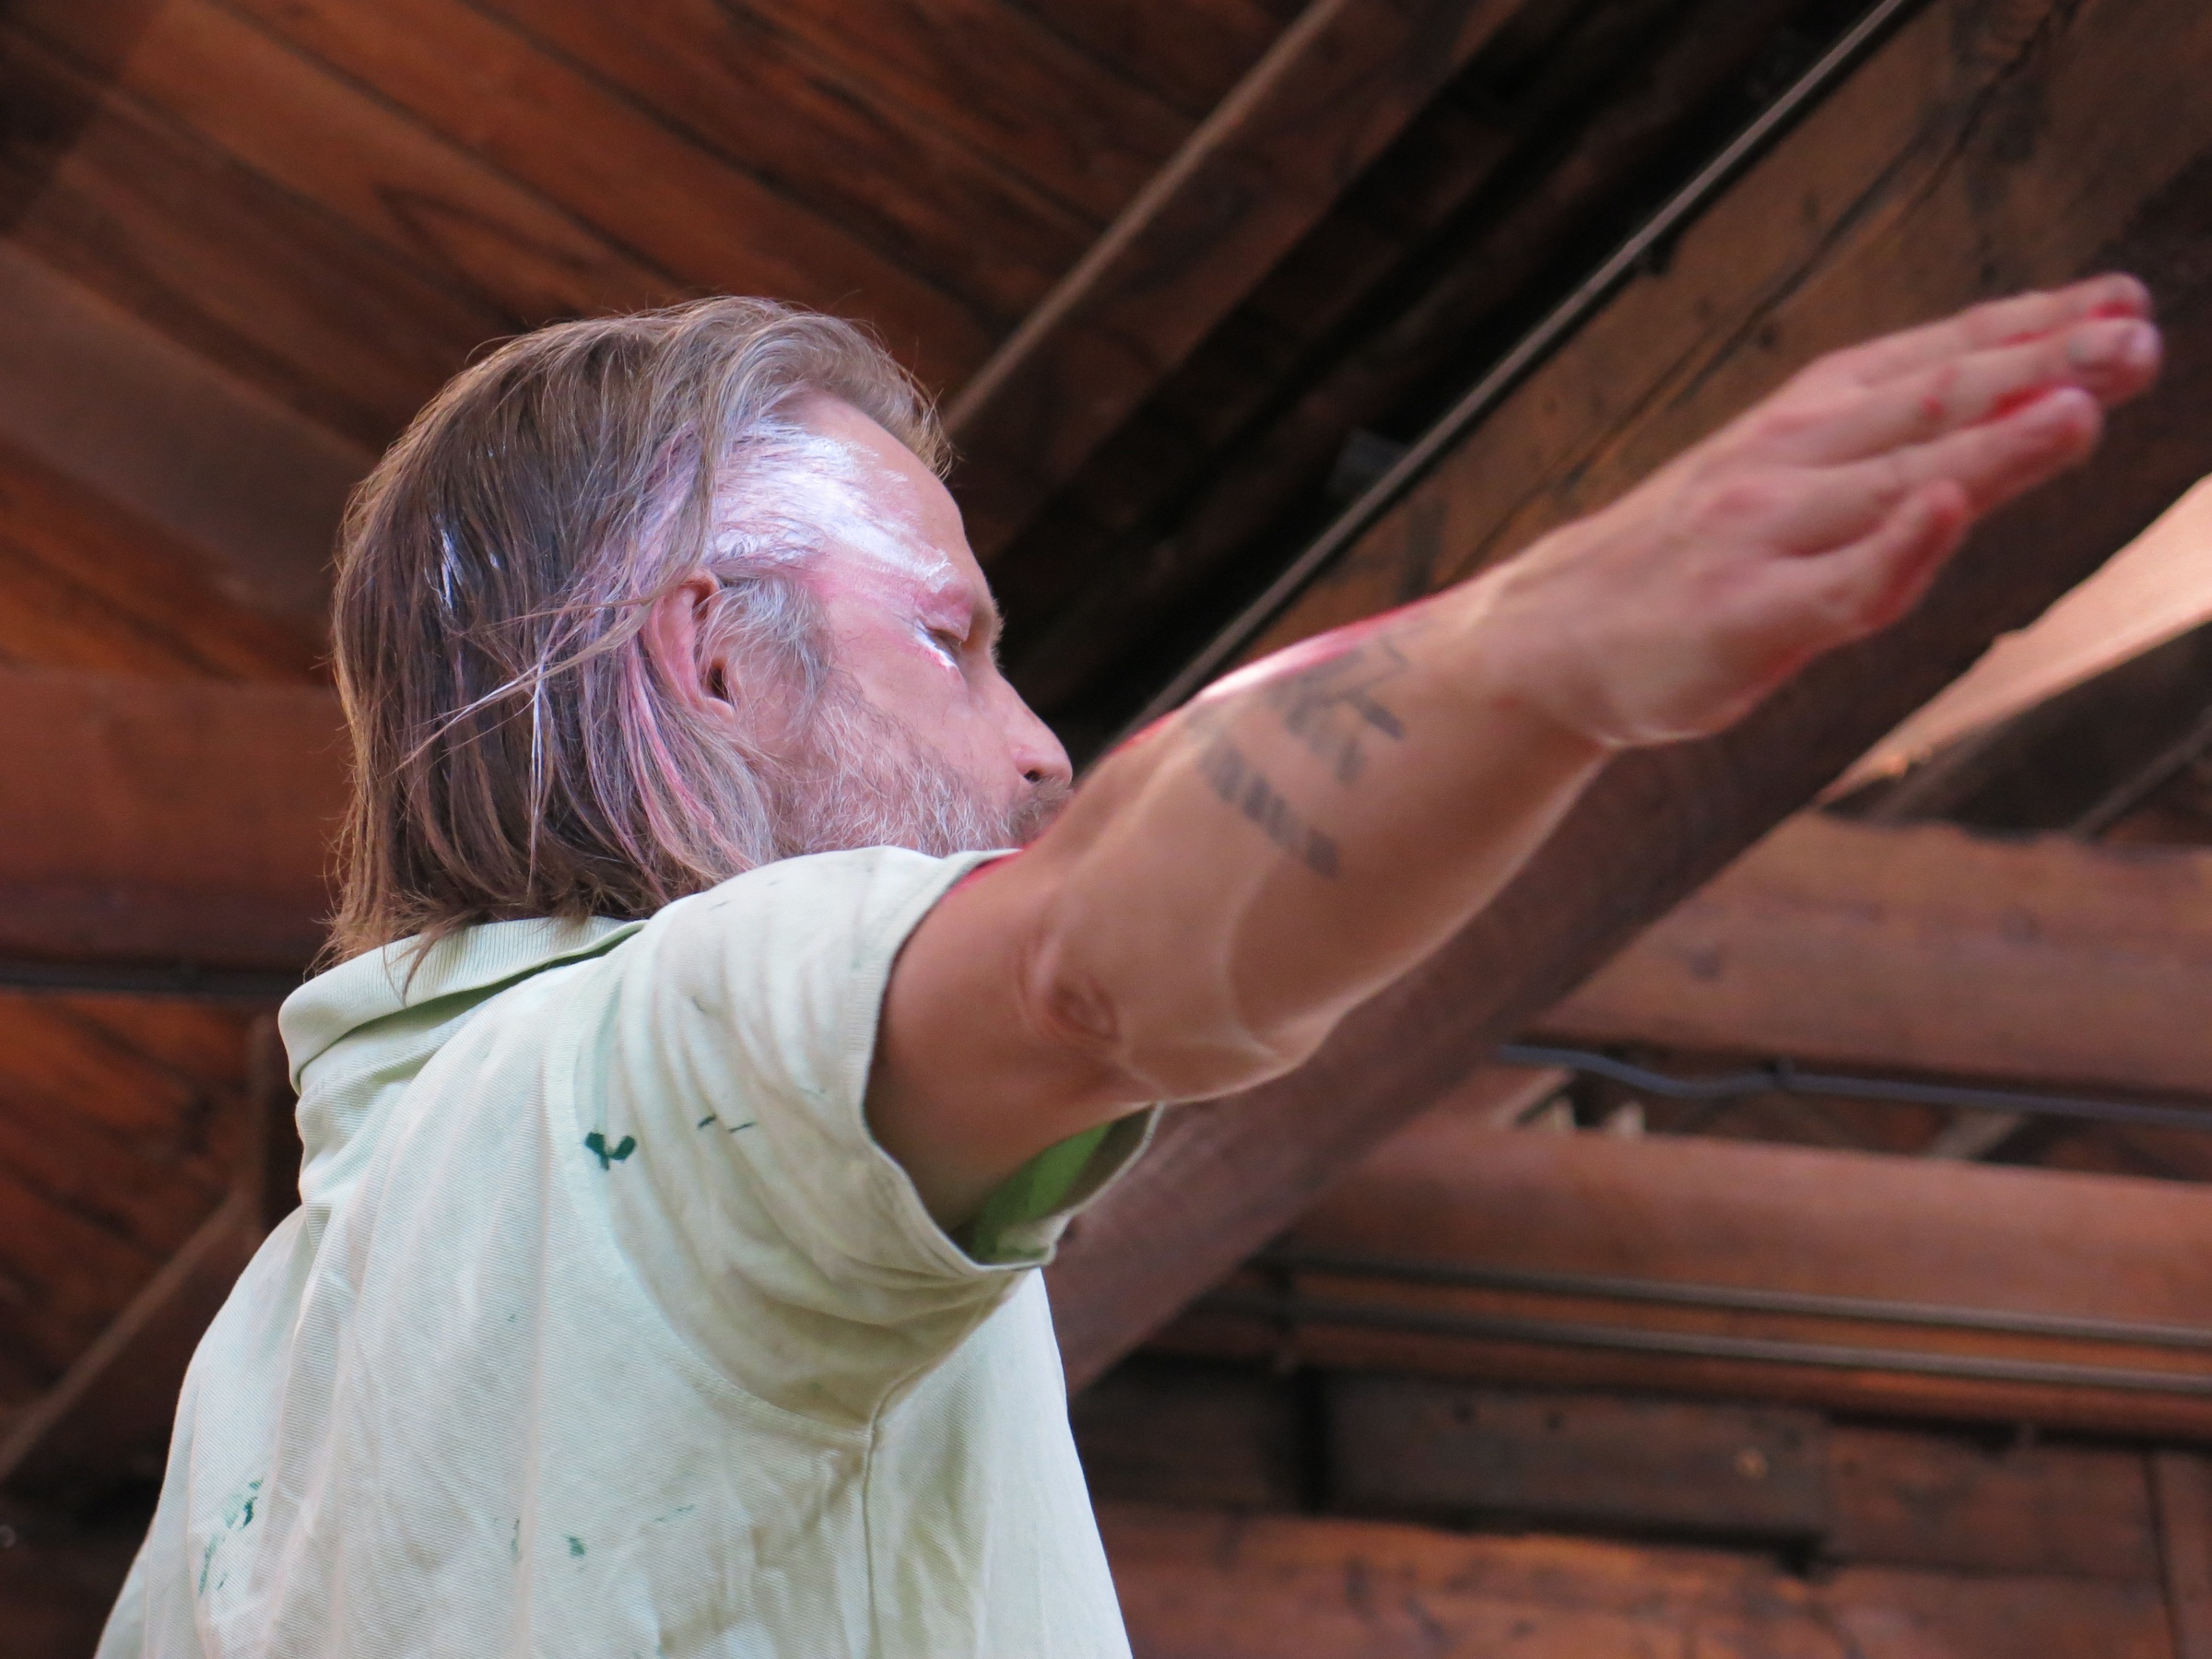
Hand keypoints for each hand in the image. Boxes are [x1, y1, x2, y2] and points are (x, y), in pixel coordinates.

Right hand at [1479, 275, 2162, 747]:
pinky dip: (1896, 543)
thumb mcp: (1769, 489)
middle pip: (1926, 408)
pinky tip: (1945, 506)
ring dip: (1991, 439)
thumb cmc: (1680, 569)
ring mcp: (1761, 538)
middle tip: (2134, 337)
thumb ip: (1869, 458)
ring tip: (2080, 406)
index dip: (2025, 328)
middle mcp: (1782, 465)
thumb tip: (2002, 432)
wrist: (1544, 642)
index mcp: (1795, 426)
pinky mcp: (1745, 620)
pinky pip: (1837, 584)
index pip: (1926, 363)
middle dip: (2039, 367)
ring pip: (1894, 481)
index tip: (2122, 297)